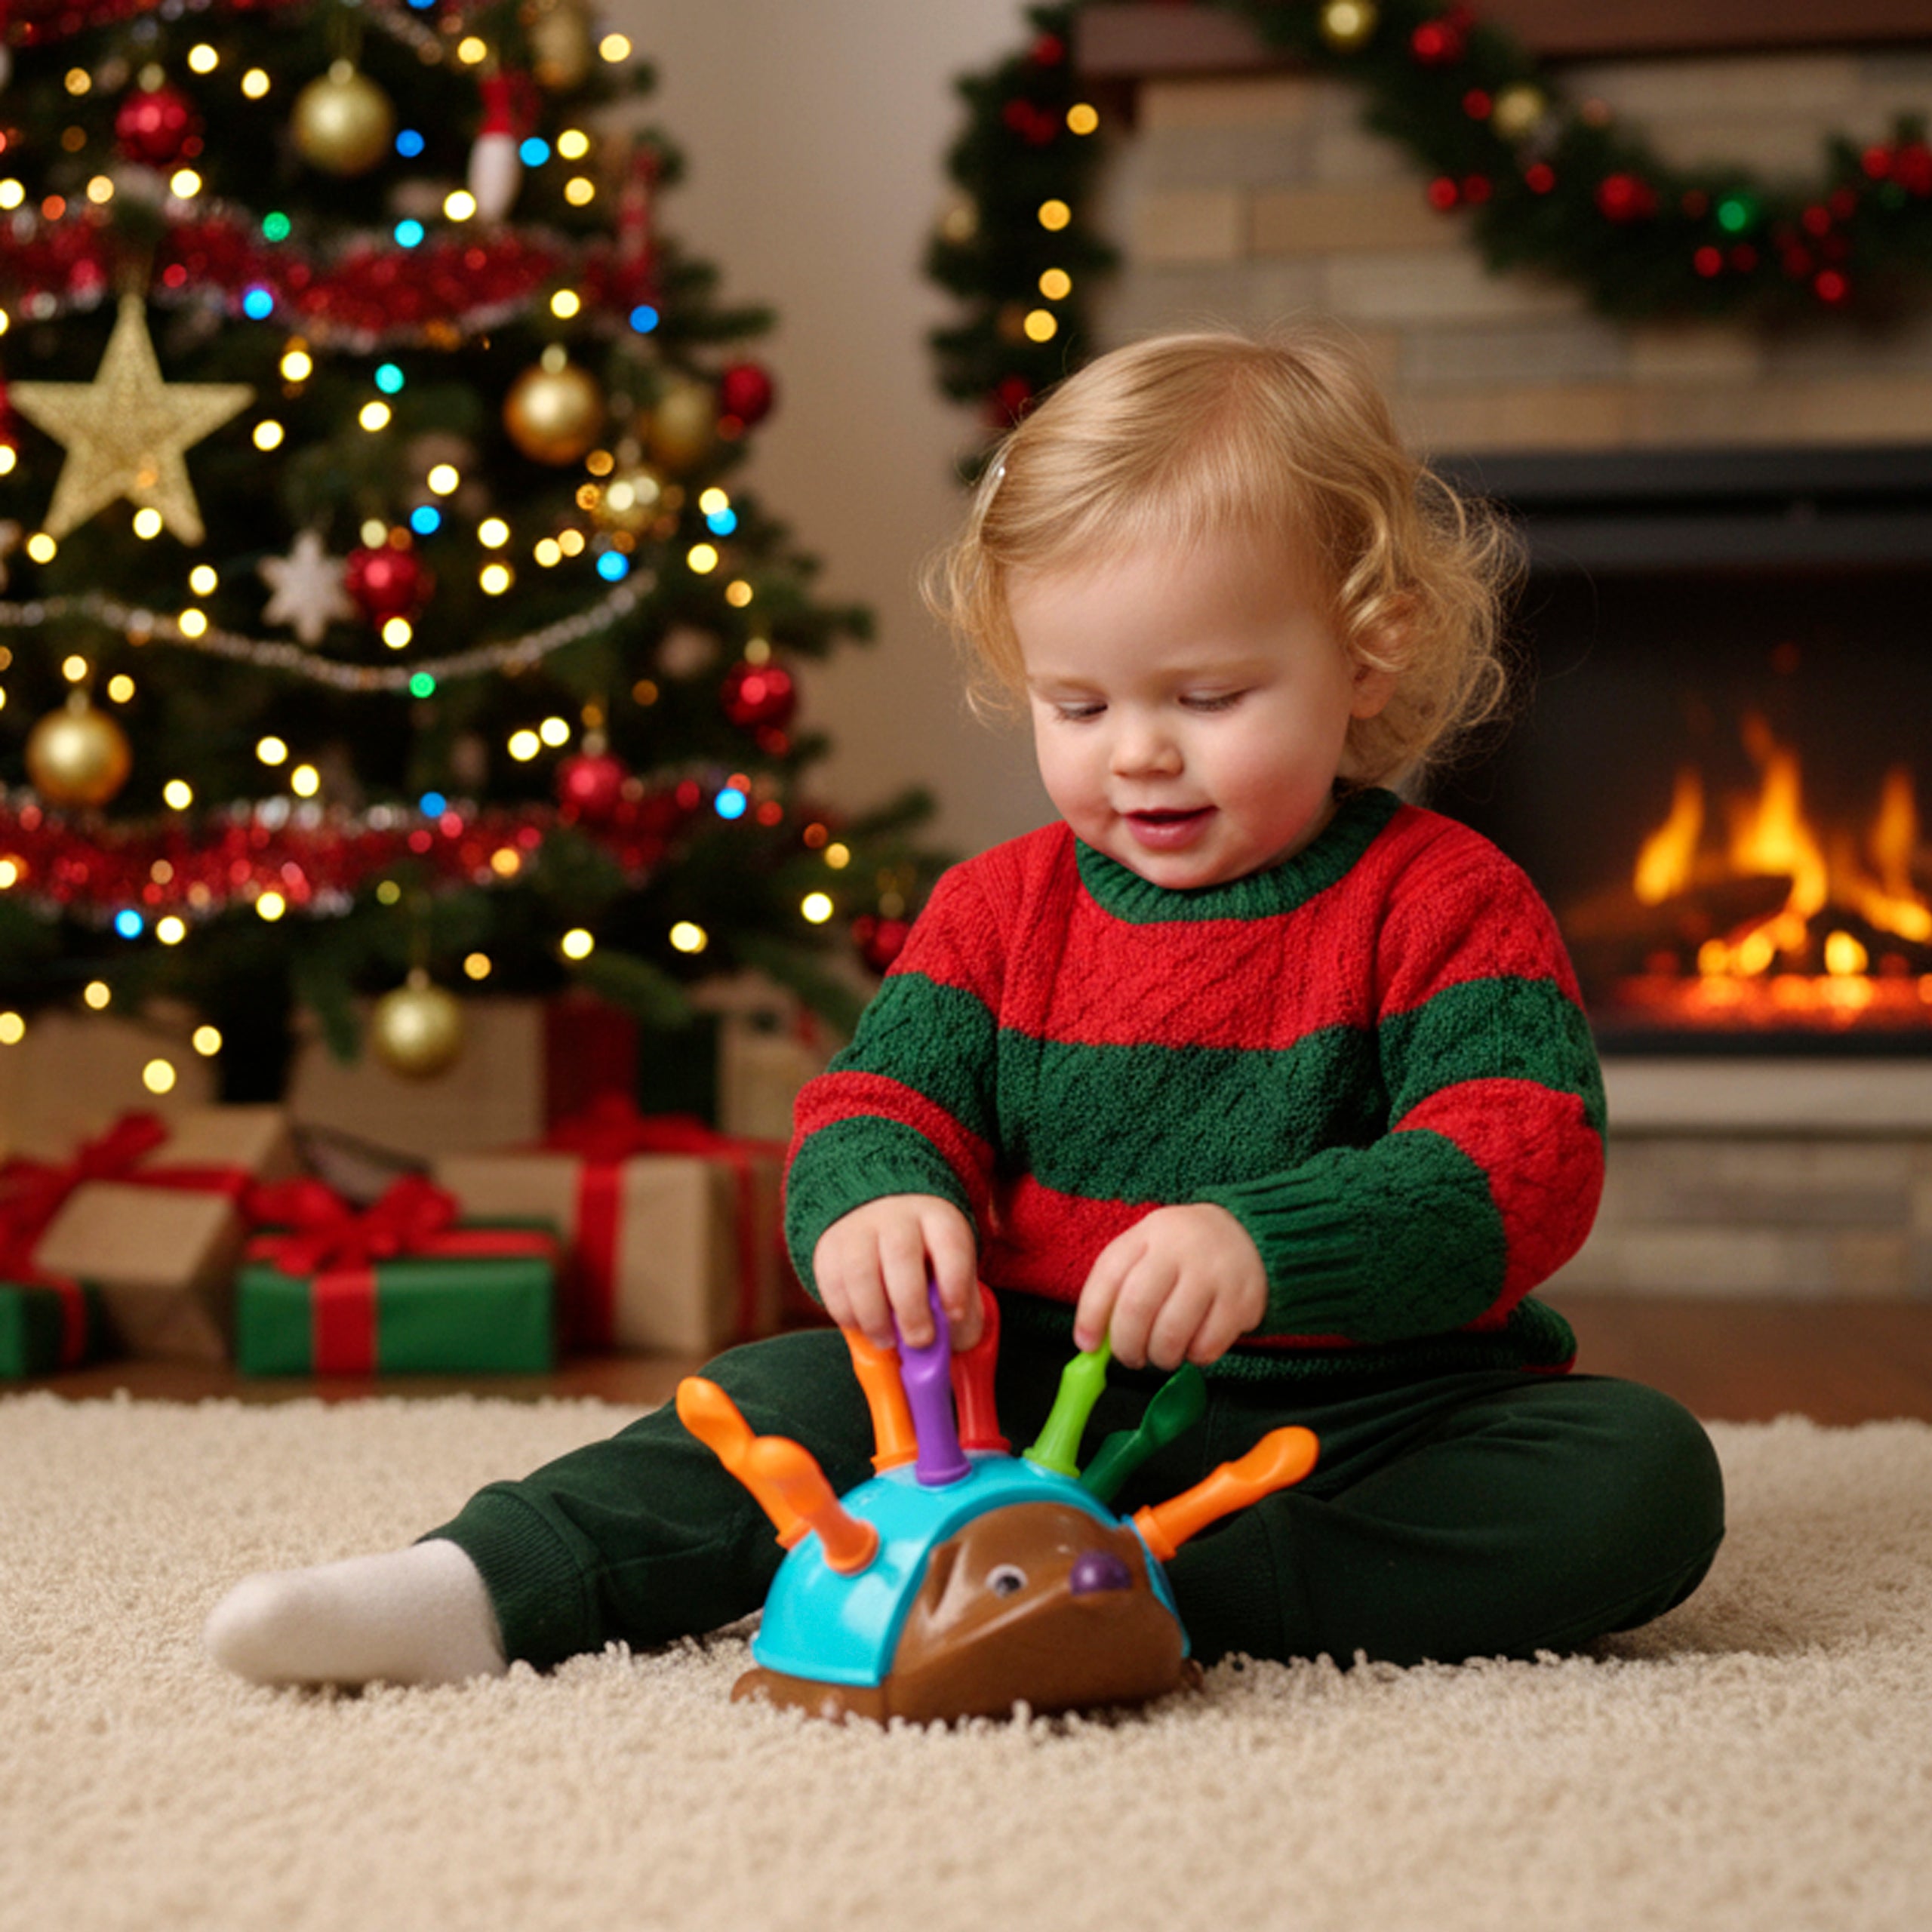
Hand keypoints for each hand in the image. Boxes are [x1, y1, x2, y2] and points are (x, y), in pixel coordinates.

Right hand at [812, 1194, 980, 1352]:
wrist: (877, 1221)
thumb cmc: (925, 1260)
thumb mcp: (952, 1272)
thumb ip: (959, 1310)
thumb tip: (948, 1344)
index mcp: (938, 1218)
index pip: (949, 1243)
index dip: (954, 1282)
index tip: (955, 1315)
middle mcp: (898, 1216)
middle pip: (901, 1255)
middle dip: (911, 1308)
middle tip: (918, 1341)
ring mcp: (859, 1228)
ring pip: (861, 1272)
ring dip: (875, 1317)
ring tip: (887, 1341)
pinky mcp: (830, 1247)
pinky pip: (833, 1285)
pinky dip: (848, 1315)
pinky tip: (863, 1327)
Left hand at [1074, 1204, 1266, 1370]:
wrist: (1246, 1233)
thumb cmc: (1181, 1252)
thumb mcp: (1147, 1251)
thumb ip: (1118, 1289)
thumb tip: (1091, 1343)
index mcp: (1148, 1234)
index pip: (1108, 1275)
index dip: (1091, 1316)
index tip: (1087, 1345)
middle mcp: (1180, 1248)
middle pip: (1137, 1308)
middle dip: (1126, 1346)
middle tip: (1130, 1358)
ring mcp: (1214, 1273)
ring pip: (1171, 1334)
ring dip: (1160, 1356)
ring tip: (1162, 1354)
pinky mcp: (1242, 1300)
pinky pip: (1207, 1346)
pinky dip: (1194, 1357)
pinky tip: (1194, 1345)